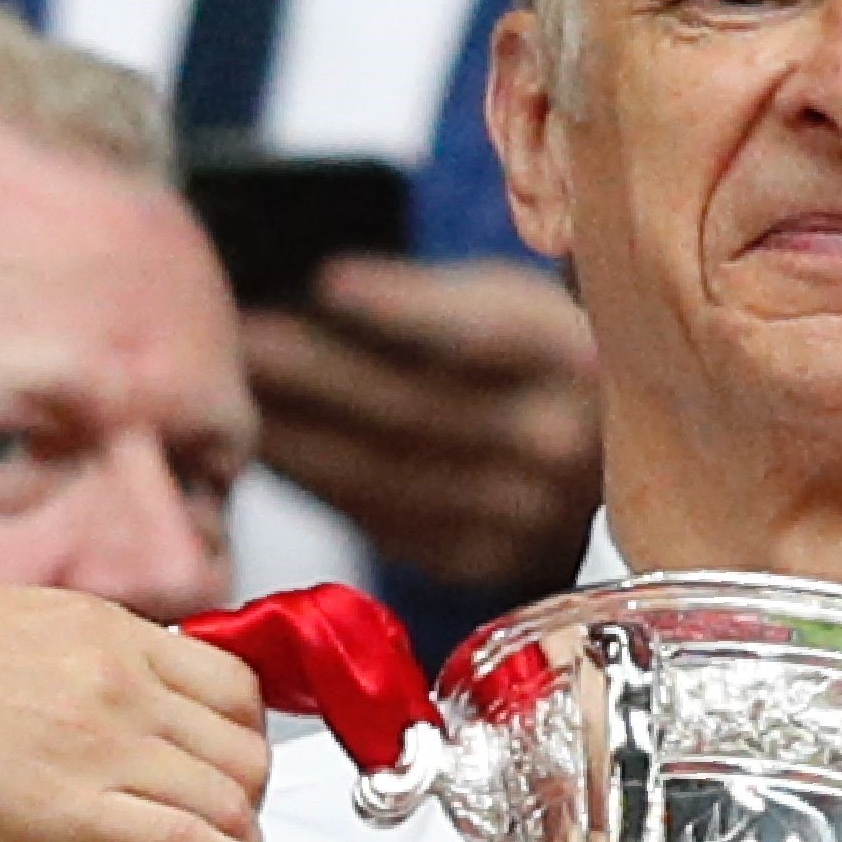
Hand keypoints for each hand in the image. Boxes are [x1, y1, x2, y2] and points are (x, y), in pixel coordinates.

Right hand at [0, 582, 302, 841]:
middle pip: (245, 744)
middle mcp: (119, 675)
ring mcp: (104, 739)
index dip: (242, 740)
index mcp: (99, 628)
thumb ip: (58, 670)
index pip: (226, 680)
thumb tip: (77, 720)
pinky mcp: (74, 809)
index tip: (232, 777)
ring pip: (232, 799)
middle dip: (249, 802)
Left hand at [242, 257, 603, 596]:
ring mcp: (519, 516)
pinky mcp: (478, 560)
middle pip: (414, 410)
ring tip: (238, 395)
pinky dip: (317, 485)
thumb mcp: (514, 306)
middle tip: (242, 341)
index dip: (404, 308)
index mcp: (574, 361)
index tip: (327, 280)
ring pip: (384, 476)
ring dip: (297, 437)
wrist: (604, 459)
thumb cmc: (533, 360)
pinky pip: (378, 522)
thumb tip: (313, 290)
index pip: (482, 332)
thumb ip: (431, 302)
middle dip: (314, 375)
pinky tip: (273, 450)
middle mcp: (557, 446)